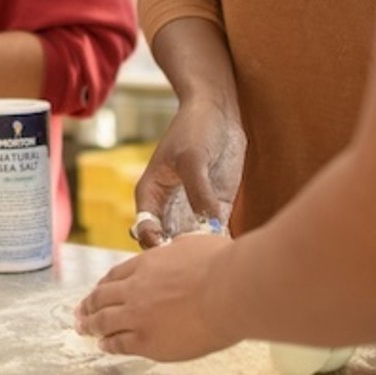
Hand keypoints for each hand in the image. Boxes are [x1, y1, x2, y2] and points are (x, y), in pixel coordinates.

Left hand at [76, 234, 238, 359]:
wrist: (230, 292)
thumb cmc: (223, 268)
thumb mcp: (194, 245)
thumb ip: (179, 250)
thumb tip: (180, 249)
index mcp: (148, 264)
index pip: (117, 275)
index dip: (104, 284)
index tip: (98, 289)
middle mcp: (137, 288)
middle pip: (103, 296)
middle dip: (89, 304)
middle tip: (81, 310)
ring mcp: (139, 315)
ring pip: (104, 320)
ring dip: (91, 324)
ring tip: (83, 328)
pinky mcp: (148, 340)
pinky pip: (120, 344)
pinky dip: (109, 344)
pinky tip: (104, 345)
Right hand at [131, 97, 243, 247]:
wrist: (218, 112)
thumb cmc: (195, 129)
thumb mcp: (193, 158)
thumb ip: (198, 192)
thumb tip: (209, 223)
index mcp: (150, 195)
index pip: (145, 229)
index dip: (154, 245)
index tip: (170, 251)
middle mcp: (168, 206)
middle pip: (166, 243)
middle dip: (177, 256)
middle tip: (196, 262)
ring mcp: (192, 208)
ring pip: (190, 242)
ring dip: (200, 251)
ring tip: (215, 257)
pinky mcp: (216, 207)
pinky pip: (214, 232)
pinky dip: (219, 242)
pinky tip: (230, 250)